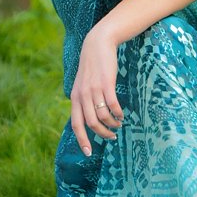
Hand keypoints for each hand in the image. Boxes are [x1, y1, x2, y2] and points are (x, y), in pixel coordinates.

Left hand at [70, 26, 123, 156]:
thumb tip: (87, 118)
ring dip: (112, 124)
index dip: (82, 140)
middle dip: (103, 134)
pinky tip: (122, 114)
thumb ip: (83, 99)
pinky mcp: (106, 84)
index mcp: (75, 97)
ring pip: (103, 116)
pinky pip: (113, 105)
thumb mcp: (82, 83)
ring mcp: (94, 90)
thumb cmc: (92, 66)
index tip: (88, 153)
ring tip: (118, 124)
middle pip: (92, 124)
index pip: (76, 124)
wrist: (98, 44)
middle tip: (112, 136)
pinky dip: (118, 113)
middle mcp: (82, 95)